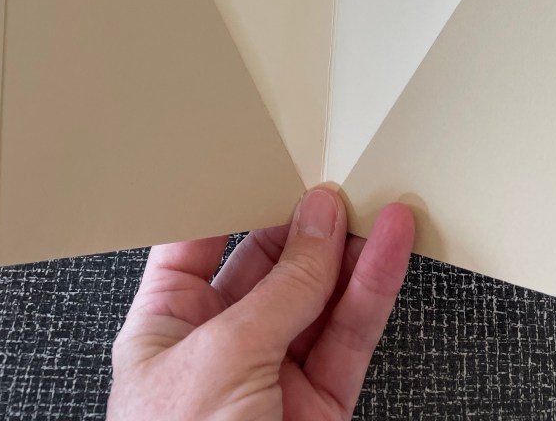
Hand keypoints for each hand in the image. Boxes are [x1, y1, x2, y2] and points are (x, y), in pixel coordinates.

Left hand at [107, 188, 414, 419]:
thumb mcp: (220, 360)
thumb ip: (279, 290)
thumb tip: (317, 224)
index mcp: (165, 328)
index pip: (197, 244)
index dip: (232, 200)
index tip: (268, 159)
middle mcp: (220, 345)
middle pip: (269, 263)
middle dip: (303, 221)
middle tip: (335, 180)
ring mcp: (274, 373)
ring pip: (320, 294)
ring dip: (351, 247)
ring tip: (376, 198)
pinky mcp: (321, 402)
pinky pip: (352, 331)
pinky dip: (376, 285)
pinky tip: (391, 245)